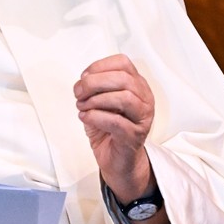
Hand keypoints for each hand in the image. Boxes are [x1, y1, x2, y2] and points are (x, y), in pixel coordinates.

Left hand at [73, 54, 156, 202]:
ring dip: (96, 100)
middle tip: (79, 92)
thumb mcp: (100, 101)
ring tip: (83, 106)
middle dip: (94, 83)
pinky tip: (85, 118)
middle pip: (123, 79)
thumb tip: (83, 81)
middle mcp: (144, 99)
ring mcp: (142, 118)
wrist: (117, 160)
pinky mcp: (134, 136)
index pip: (123, 63)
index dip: (99, 66)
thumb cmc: (109, 128)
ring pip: (124, 98)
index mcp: (137, 86)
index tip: (83, 77)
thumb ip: (94, 88)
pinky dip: (95, 117)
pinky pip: (116, 122)